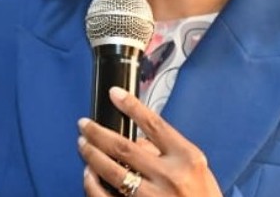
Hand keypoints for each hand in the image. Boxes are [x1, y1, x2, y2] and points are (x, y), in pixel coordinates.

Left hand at [78, 87, 222, 196]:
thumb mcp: (196, 169)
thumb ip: (167, 151)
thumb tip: (136, 140)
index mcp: (187, 158)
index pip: (154, 125)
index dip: (131, 106)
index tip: (114, 93)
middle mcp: (170, 176)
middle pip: (125, 147)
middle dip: (98, 133)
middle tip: (84, 124)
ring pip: (112, 170)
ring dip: (92, 154)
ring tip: (83, 144)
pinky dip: (93, 185)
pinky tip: (88, 174)